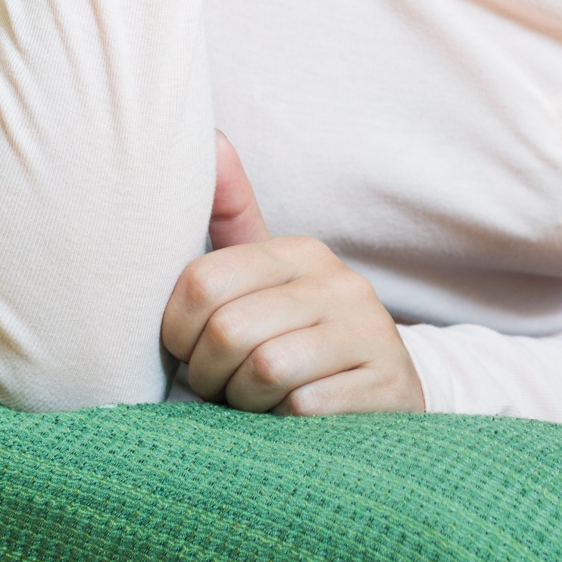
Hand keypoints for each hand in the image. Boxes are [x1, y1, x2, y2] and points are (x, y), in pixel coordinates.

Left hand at [161, 134, 425, 415]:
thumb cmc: (298, 339)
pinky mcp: (386, 386)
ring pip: (265, 371)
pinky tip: (293, 419)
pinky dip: (283, 424)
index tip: (189, 351)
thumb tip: (208, 137)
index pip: (201, 282)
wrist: (383, 395)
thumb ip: (229, 215)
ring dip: (245, 403)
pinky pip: (304, 409)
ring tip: (257, 401)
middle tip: (222, 386)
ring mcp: (369, 333)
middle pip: (228, 332)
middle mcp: (340, 283)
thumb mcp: (264, 280)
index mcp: (300, 253)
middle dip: (208, 376)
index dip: (176, 332)